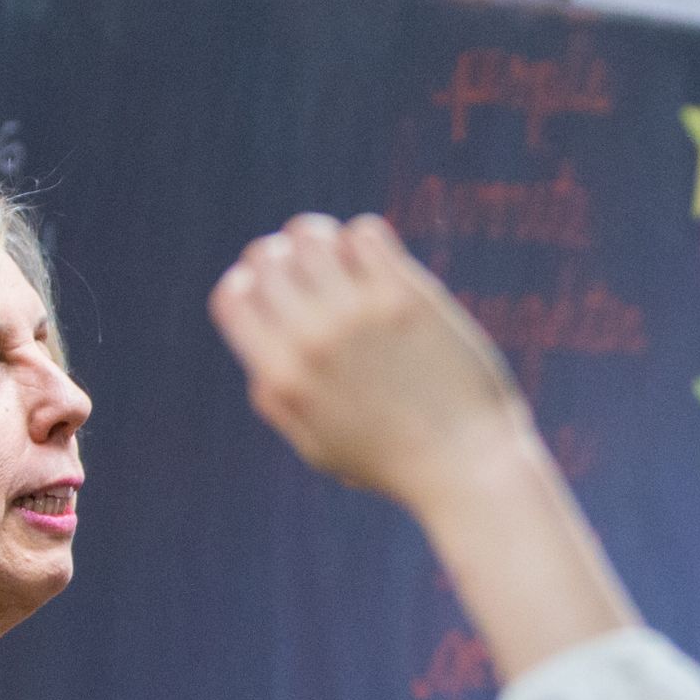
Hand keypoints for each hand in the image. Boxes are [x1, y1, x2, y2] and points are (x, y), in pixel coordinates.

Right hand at [211, 215, 631, 682]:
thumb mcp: (317, 447)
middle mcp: (313, 339)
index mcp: (282, 377)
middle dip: (279, 254)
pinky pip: (365, 232)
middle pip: (267, 257)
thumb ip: (277, 400)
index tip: (269, 288)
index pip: (232, 295)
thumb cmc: (392, 463)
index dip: (246, 282)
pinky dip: (365, 239)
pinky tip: (379, 264)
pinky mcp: (406, 296)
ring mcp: (359, 313)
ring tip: (343, 260)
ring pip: (312, 235)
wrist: (466, 466)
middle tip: (308, 268)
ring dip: (321, 240)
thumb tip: (260, 355)